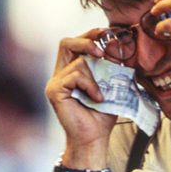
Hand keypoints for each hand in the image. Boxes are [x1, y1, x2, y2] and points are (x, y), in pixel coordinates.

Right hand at [45, 30, 117, 158]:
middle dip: (87, 41)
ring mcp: (55, 82)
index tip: (108, 33)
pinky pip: (75, 75)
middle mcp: (60, 74)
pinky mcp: (54, 91)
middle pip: (66, 42)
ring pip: (77, 61)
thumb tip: (116, 44)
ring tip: (102, 94)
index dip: (90, 34)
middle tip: (102, 53)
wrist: (94, 138)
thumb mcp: (111, 84)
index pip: (75, 43)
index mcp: (71, 70)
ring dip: (95, 77)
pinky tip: (97, 98)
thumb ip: (112, 65)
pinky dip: (90, 85)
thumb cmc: (102, 114)